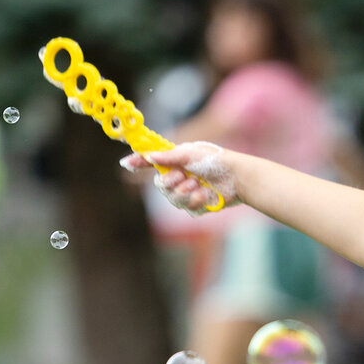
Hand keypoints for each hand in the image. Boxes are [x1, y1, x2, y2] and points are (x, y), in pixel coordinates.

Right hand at [119, 141, 240, 213]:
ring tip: (198, 184)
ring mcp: (188, 192)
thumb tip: (149, 156)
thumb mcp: (190, 154)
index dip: (139, 163)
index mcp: (176, 160)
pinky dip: (196, 201)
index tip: (126, 163)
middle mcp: (179, 176)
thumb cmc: (216, 160)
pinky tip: (205, 195)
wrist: (237, 178)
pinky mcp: (198, 205)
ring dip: (185, 192)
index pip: (152, 162)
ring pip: (173, 200)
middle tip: (182, 176)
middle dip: (170, 183)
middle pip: (161, 186)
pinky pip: (188, 209)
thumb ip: (169, 156)